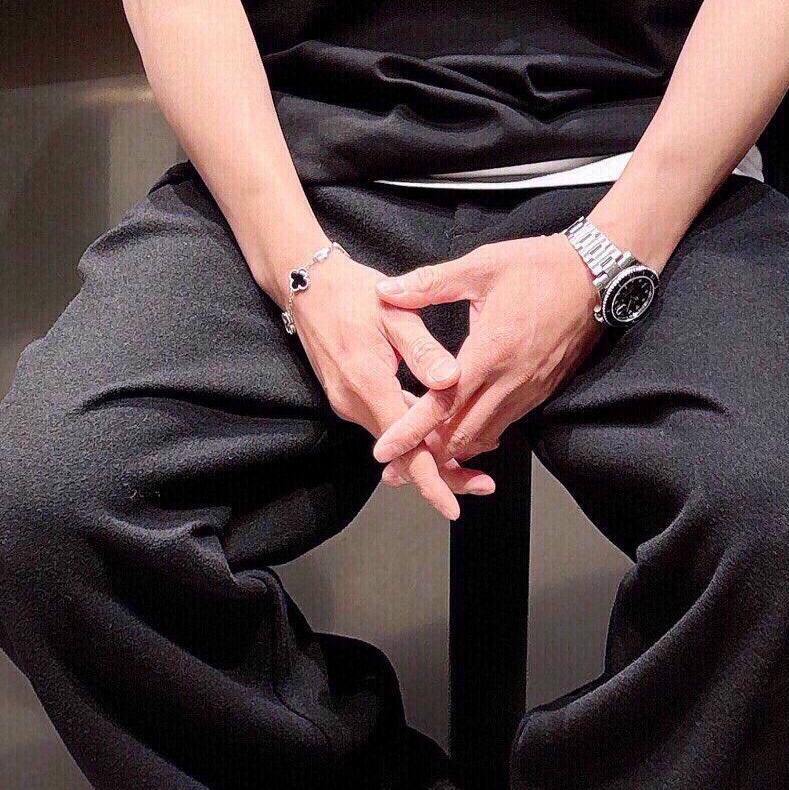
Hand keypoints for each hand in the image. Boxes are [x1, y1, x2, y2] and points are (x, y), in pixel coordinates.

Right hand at [287, 248, 493, 519]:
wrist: (306, 283)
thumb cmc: (353, 293)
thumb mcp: (394, 313)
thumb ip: (424, 351)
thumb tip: (453, 380)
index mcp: (369, 385)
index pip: (404, 448)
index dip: (431, 479)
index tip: (454, 506)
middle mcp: (354, 403)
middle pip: (402, 455)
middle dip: (441, 473)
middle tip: (482, 483)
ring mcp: (348, 402)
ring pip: (394, 443)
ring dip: (429, 454)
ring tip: (471, 461)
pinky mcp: (348, 396)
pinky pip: (385, 425)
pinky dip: (412, 435)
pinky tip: (437, 432)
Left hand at [372, 235, 600, 471]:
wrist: (595, 275)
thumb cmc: (539, 267)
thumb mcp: (480, 266)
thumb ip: (429, 283)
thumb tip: (386, 290)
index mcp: (489, 351)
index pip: (442, 403)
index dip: (410, 430)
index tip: (384, 450)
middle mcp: (510, 379)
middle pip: (462, 433)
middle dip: (426, 456)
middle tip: (395, 472)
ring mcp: (529, 389)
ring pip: (485, 435)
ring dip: (454, 451)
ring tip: (424, 461)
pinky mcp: (542, 390)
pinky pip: (505, 424)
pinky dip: (480, 436)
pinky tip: (463, 435)